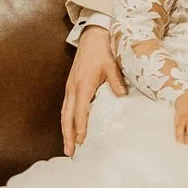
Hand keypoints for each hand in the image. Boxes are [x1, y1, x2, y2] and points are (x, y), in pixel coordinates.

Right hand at [62, 26, 125, 156]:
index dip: (80, 127)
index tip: (81, 141)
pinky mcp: (71, 85)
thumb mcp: (112, 64)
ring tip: (68, 145)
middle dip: (67, 135)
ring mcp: (70, 87)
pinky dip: (66, 119)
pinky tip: (70, 127)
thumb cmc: (103, 50)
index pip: (80, 111)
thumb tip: (122, 95)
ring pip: (64, 112)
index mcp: (83, 85)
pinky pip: (66, 106)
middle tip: (69, 152)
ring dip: (65, 130)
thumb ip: (116, 80)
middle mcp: (73, 88)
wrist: (93, 36)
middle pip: (67, 116)